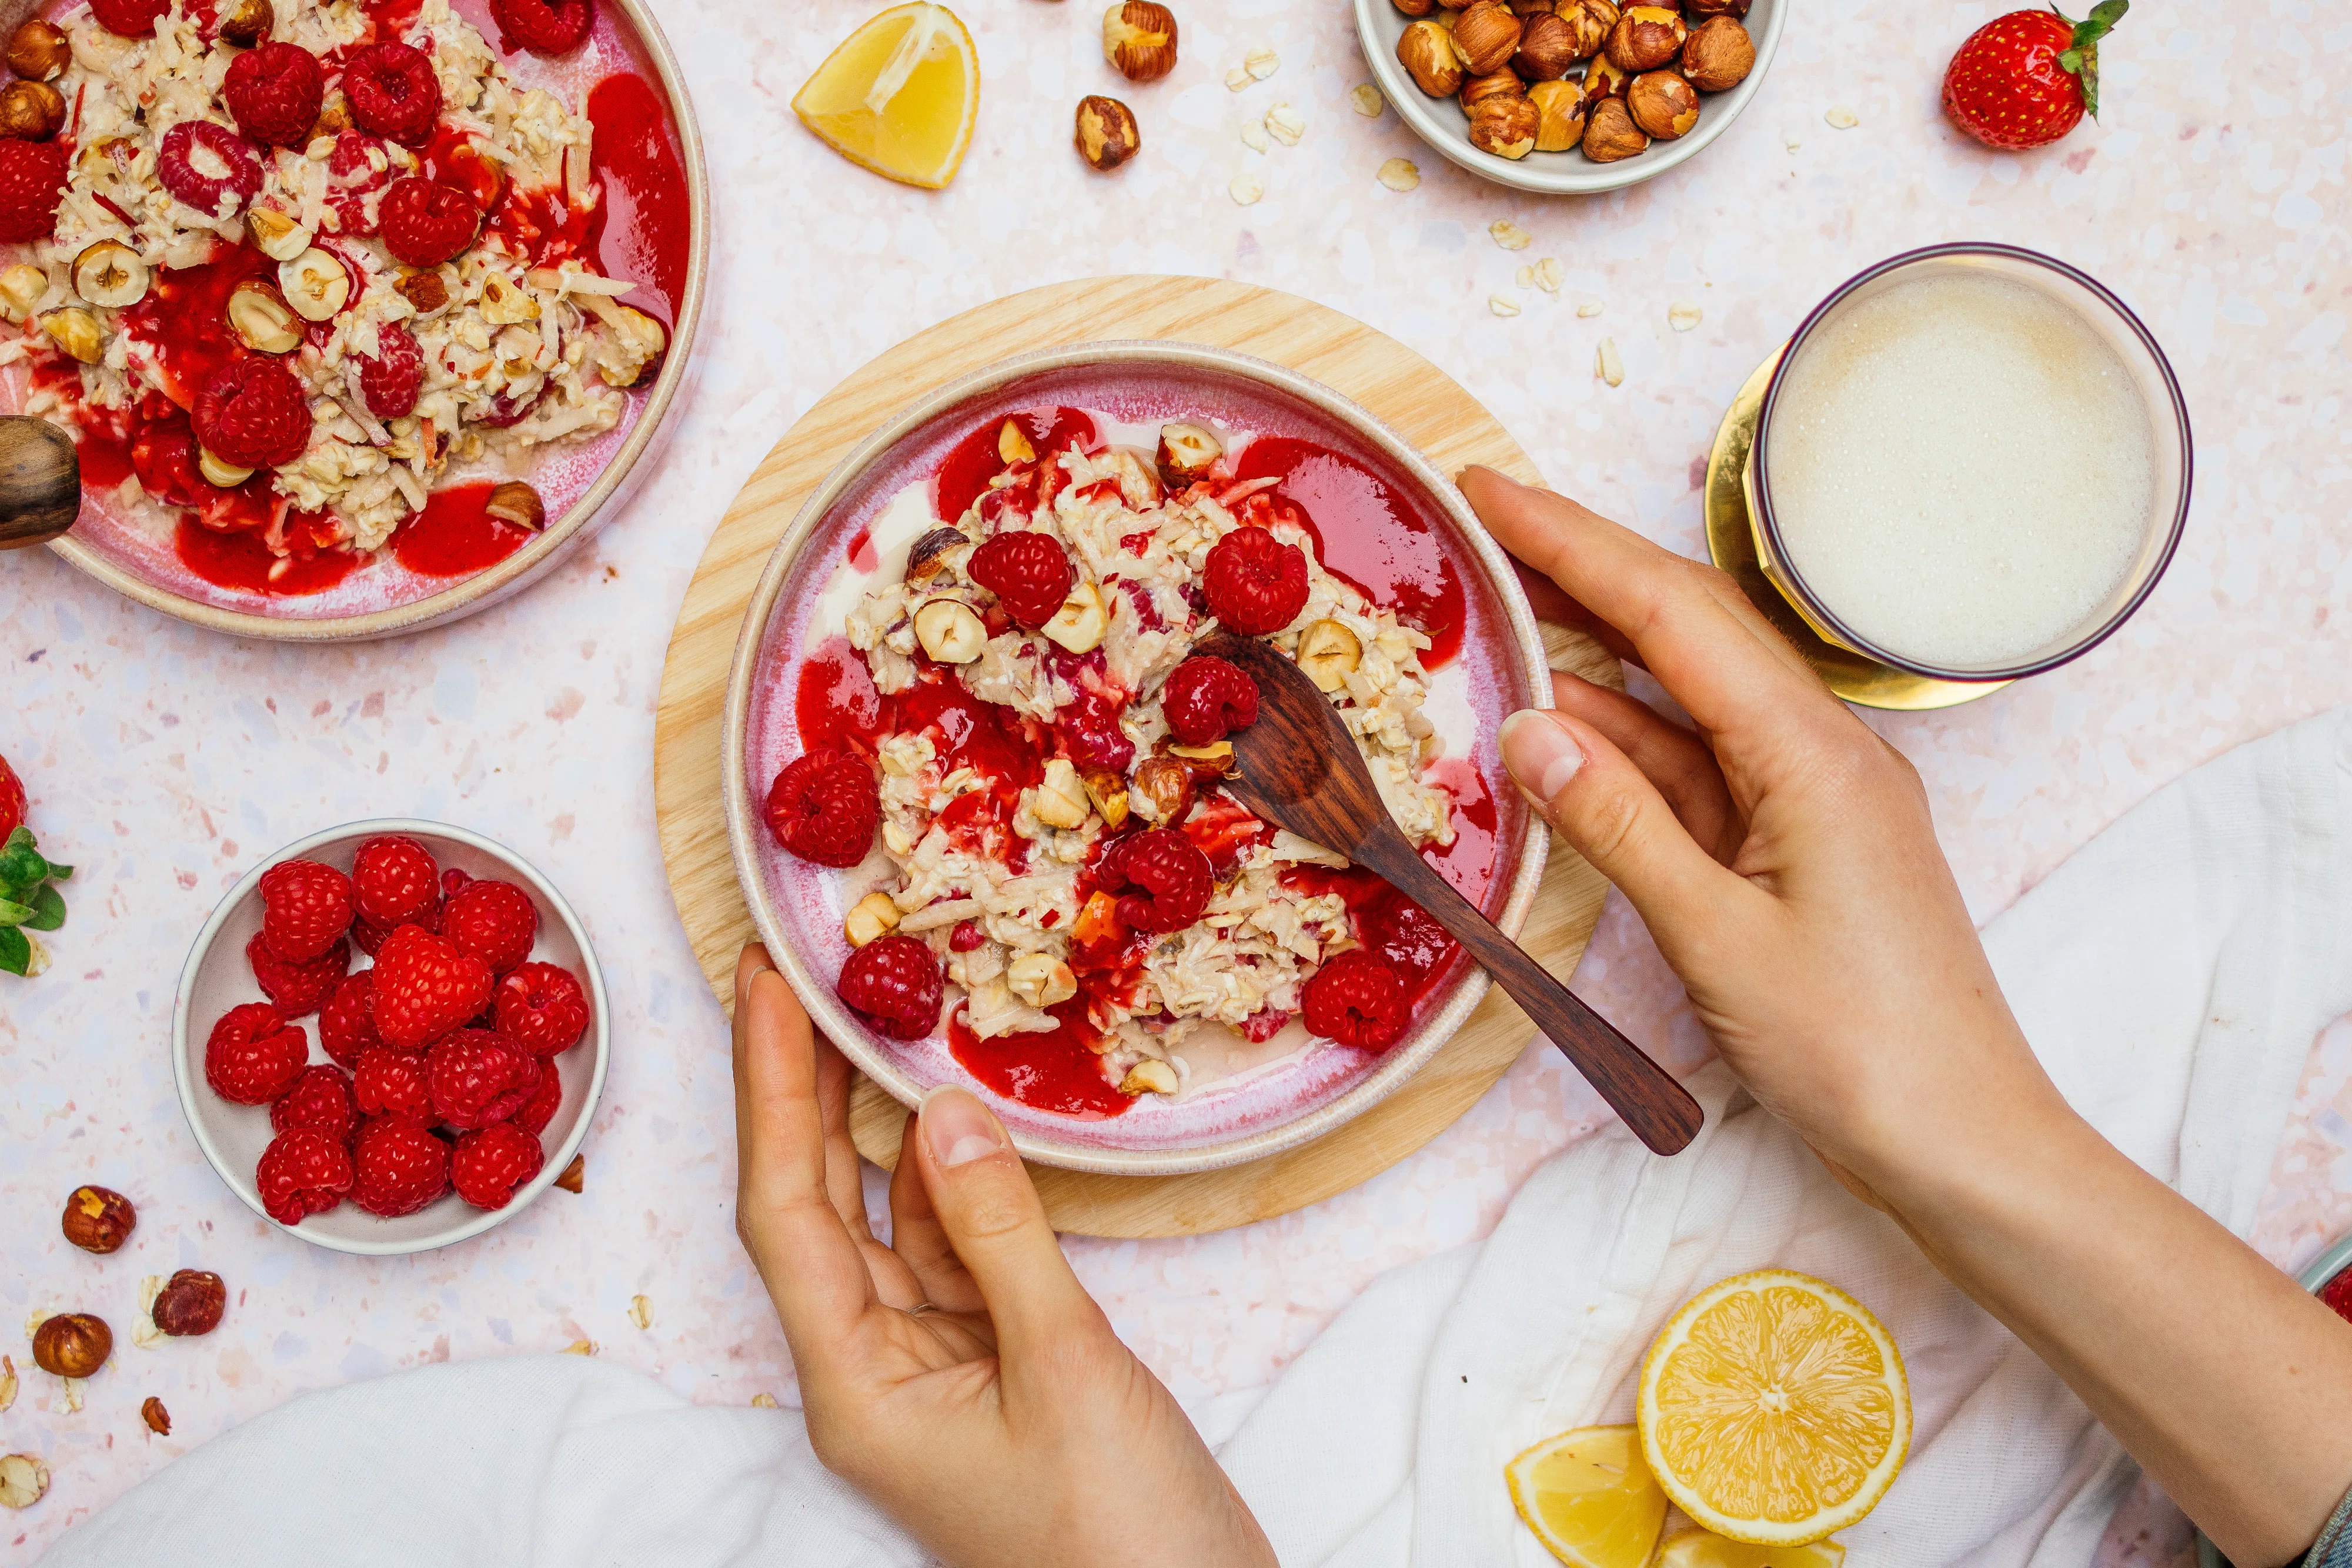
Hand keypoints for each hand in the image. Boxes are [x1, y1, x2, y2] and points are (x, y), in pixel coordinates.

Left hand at [730, 945, 1275, 1567]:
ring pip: (885, 1217)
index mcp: (858, 1388)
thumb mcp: (1064, 1366)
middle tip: (791, 973)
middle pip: (815, 1204)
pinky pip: (952, 1245)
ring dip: (872, 1119)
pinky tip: (948, 1108)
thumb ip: (998, 1233)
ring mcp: (931, 1367)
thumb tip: (938, 1111)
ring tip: (860, 1012)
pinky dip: (953, 1173)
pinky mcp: (992, 1361)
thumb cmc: (1120, 1531)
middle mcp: (874, 1372)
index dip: (767, 1092)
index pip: (784, 1212)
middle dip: (798, 1088)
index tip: (763, 991)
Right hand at [1464, 469, 2351, 1564]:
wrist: (1965, 1146)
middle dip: (1583, 572)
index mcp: (1811, 754)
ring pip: (1688, 698)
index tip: (1488, 493)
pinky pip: (1701, 768)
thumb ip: (1619, 827)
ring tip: (1503, 618)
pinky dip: (1628, 745)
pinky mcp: (1802, 845)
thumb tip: (1531, 730)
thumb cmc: (1861, 1051)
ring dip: (1597, 658)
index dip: (1573, 545)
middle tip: (1483, 529)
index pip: (1673, 614)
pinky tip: (1565, 735)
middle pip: (1687, 629)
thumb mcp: (1717, 939)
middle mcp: (1820, 752)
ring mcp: (1813, 798)